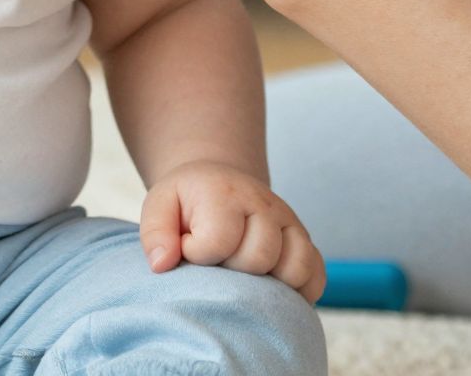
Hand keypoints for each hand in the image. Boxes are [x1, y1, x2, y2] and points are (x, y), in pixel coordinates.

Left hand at [139, 161, 327, 301]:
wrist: (218, 181)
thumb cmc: (187, 201)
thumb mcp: (159, 205)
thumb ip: (155, 233)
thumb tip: (162, 265)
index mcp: (225, 193)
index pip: (219, 240)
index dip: (198, 255)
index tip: (189, 249)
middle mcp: (264, 204)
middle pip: (259, 257)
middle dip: (232, 270)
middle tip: (218, 262)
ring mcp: (289, 222)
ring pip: (295, 268)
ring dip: (268, 282)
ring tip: (243, 274)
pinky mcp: (305, 240)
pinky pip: (316, 276)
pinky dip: (300, 290)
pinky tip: (273, 288)